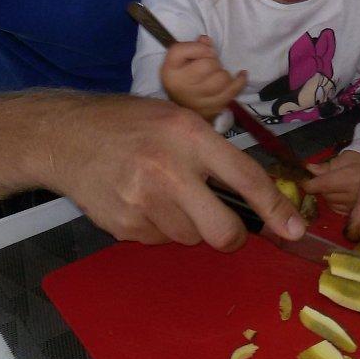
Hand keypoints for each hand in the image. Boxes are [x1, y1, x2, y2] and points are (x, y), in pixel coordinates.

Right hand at [43, 96, 305, 248]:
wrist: (66, 137)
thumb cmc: (131, 123)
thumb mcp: (178, 117)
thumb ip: (214, 152)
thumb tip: (253, 193)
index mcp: (189, 136)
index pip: (245, 178)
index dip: (274, 208)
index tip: (293, 229)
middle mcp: (168, 170)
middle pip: (222, 230)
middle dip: (231, 235)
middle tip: (225, 224)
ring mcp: (143, 202)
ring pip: (191, 238)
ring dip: (189, 225)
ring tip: (166, 194)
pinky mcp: (124, 226)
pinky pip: (160, 240)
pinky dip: (160, 227)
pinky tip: (141, 200)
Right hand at [160, 36, 245, 120]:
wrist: (183, 106)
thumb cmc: (183, 76)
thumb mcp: (181, 58)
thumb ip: (194, 46)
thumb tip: (206, 40)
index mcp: (171, 71)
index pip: (189, 52)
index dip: (202, 49)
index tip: (206, 53)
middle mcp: (181, 86)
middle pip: (209, 65)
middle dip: (214, 62)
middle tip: (211, 66)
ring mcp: (197, 100)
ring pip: (222, 79)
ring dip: (224, 74)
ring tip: (218, 75)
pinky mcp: (211, 109)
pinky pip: (232, 92)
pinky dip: (240, 81)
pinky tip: (242, 74)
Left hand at [302, 150, 359, 214]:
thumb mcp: (346, 158)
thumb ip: (327, 165)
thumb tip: (309, 168)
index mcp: (349, 177)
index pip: (322, 184)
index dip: (309, 183)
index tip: (304, 180)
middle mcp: (351, 195)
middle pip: (324, 194)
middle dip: (320, 187)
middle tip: (324, 179)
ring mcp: (353, 206)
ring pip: (329, 203)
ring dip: (327, 195)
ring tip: (336, 186)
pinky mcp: (355, 213)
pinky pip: (336, 209)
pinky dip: (334, 202)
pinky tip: (341, 194)